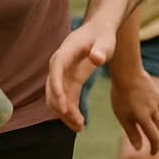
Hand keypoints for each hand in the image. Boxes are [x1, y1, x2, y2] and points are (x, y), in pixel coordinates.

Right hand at [46, 17, 114, 131]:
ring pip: (56, 97)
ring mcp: (62, 74)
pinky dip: (70, 111)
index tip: (62, 105)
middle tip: (76, 122)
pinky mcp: (68, 81)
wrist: (99, 31)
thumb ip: (101, 49)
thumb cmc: (102, 35)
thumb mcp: (106, 41)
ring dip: (64, 113)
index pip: (56, 69)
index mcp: (65, 52)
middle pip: (52, 87)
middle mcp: (59, 64)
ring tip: (79, 127)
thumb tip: (96, 59)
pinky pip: (65, 99)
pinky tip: (79, 123)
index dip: (56, 87)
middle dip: (61, 106)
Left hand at [110, 68, 158, 154]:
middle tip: (155, 143)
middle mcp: (153, 112)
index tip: (152, 153)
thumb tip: (139, 148)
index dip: (155, 148)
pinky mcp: (158, 96)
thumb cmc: (120, 95)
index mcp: (143, 118)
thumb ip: (132, 132)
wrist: (127, 72)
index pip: (155, 138)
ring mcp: (158, 103)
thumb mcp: (122, 116)